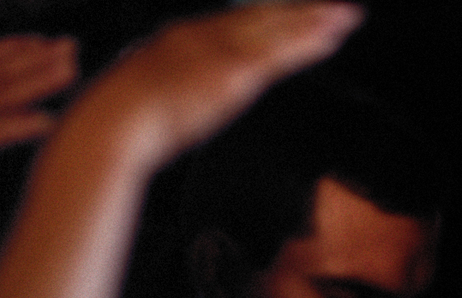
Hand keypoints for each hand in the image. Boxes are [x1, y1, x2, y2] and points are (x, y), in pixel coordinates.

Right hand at [69, 1, 364, 176]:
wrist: (114, 123)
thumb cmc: (117, 119)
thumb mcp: (139, 94)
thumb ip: (164, 90)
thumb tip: (169, 98)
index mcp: (180, 38)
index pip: (234, 21)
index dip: (267, 16)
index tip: (289, 11)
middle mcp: (204, 35)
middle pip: (262, 17)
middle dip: (300, 11)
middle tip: (335, 6)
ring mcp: (220, 51)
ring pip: (278, 28)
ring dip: (316, 20)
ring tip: (346, 15)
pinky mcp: (234, 72)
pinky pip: (280, 52)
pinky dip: (308, 42)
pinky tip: (331, 37)